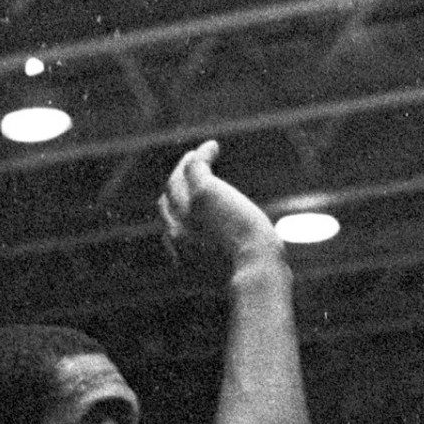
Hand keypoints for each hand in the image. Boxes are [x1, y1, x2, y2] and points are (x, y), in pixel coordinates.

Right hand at [156, 141, 283, 269]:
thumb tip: (256, 266)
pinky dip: (202, 154)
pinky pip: (194, 164)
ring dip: (184, 165)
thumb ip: (232, 266)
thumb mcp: (237, 275)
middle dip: (175, 186)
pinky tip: (213, 147)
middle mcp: (178, 234)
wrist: (255, 269)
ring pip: (175, 181)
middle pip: (167, 202)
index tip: (189, 204)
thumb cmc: (255, 276)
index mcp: (183, 259)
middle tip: (188, 171)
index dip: (177, 215)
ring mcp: (188, 212)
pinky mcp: (201, 192)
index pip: (170, 231)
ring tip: (197, 154)